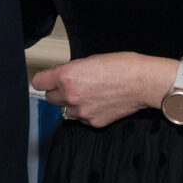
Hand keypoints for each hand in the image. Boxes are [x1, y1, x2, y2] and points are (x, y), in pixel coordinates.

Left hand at [33, 52, 179, 128]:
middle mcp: (70, 96)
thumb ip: (70, 69)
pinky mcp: (93, 122)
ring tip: (90, 93)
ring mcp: (82, 112)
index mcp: (67, 77)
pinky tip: (100, 102)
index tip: (48, 80)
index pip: (38, 83)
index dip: (45, 80)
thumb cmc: (122, 66)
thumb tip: (59, 75)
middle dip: (58, 91)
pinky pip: (81, 119)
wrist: (143, 82)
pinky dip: (86, 112)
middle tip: (73, 85)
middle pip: (49, 98)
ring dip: (72, 103)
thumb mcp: (89, 59)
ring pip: (65, 110)